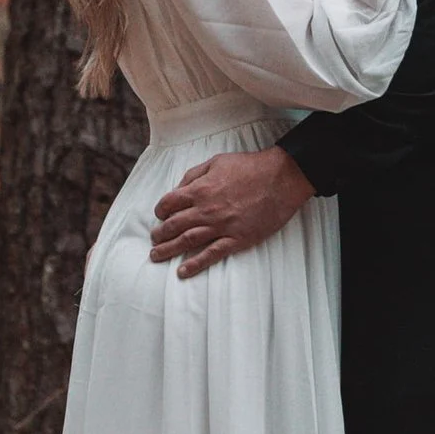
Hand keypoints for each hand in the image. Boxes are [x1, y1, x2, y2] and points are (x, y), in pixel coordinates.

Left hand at [148, 146, 313, 278]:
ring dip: (169, 250)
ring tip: (157, 256)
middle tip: (154, 240)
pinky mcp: (238, 239)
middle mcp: (206, 209)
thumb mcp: (216, 161)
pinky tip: (182, 271)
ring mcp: (222, 226)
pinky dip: (195, 264)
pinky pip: (212, 254)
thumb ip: (194, 175)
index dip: (160, 210)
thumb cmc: (249, 167)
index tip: (159, 216)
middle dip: (160, 234)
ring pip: (188, 241)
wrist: (280, 179)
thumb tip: (178, 189)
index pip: (169, 203)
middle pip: (174, 225)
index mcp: (200, 189)